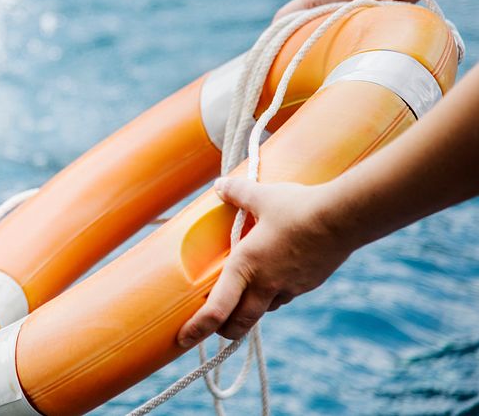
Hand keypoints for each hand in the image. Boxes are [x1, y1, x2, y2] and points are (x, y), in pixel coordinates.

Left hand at [177, 177, 354, 347]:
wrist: (344, 219)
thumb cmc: (298, 208)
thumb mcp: (262, 196)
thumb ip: (237, 193)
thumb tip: (219, 185)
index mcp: (245, 266)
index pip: (216, 310)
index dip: (197, 329)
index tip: (182, 340)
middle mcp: (265, 284)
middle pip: (238, 323)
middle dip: (222, 330)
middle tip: (213, 328)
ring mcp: (288, 288)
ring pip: (261, 310)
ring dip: (248, 311)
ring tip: (240, 300)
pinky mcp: (307, 285)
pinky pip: (282, 297)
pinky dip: (271, 295)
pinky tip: (273, 278)